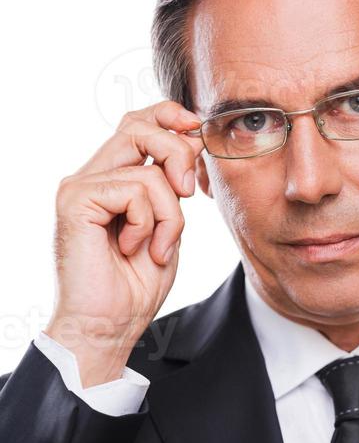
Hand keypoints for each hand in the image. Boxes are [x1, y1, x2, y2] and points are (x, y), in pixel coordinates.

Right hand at [44, 100, 204, 386]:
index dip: (169, 116)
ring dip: (171, 214)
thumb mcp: (168, 227)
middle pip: (138, 125)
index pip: (137, 124)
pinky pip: (135, 188)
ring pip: (148, 168)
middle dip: (178, 152)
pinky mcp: (76, 200)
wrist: (108, 327)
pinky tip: (136, 250)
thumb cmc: (135, 286)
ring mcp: (80, 187)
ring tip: (159, 248)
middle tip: (190, 193)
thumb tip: (192, 140)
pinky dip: (151, 223)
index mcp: (111, 179)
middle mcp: (91, 177)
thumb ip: (173, 187)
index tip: (198, 130)